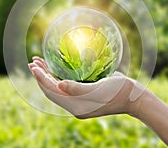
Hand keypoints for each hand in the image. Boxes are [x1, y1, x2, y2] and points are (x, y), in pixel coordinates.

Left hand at [28, 56, 146, 118]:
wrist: (134, 97)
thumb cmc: (119, 92)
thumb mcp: (99, 89)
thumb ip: (77, 89)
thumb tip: (58, 86)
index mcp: (76, 106)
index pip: (52, 92)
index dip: (41, 79)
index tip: (34, 66)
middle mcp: (75, 105)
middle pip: (52, 90)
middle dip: (41, 76)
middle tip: (33, 61)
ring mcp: (79, 101)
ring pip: (58, 88)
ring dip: (48, 75)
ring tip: (40, 62)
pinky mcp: (85, 95)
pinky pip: (67, 86)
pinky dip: (59, 76)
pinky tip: (56, 67)